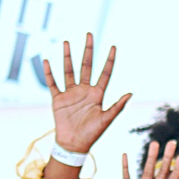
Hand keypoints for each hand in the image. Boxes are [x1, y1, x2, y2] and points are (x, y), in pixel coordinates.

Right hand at [44, 33, 131, 153]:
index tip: (113, 46)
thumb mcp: (107, 119)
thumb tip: (131, 93)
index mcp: (98, 94)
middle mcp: (84, 90)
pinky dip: (49, 72)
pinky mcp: (58, 99)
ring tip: (66, 41)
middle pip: (86, 66)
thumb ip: (117, 106)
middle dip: (88, 51)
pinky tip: (47, 60)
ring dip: (67, 56)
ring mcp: (71, 93)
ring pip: (69, 70)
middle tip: (89, 34)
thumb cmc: (93, 134)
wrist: (74, 144)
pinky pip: (53, 83)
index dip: (109, 60)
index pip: (105, 73)